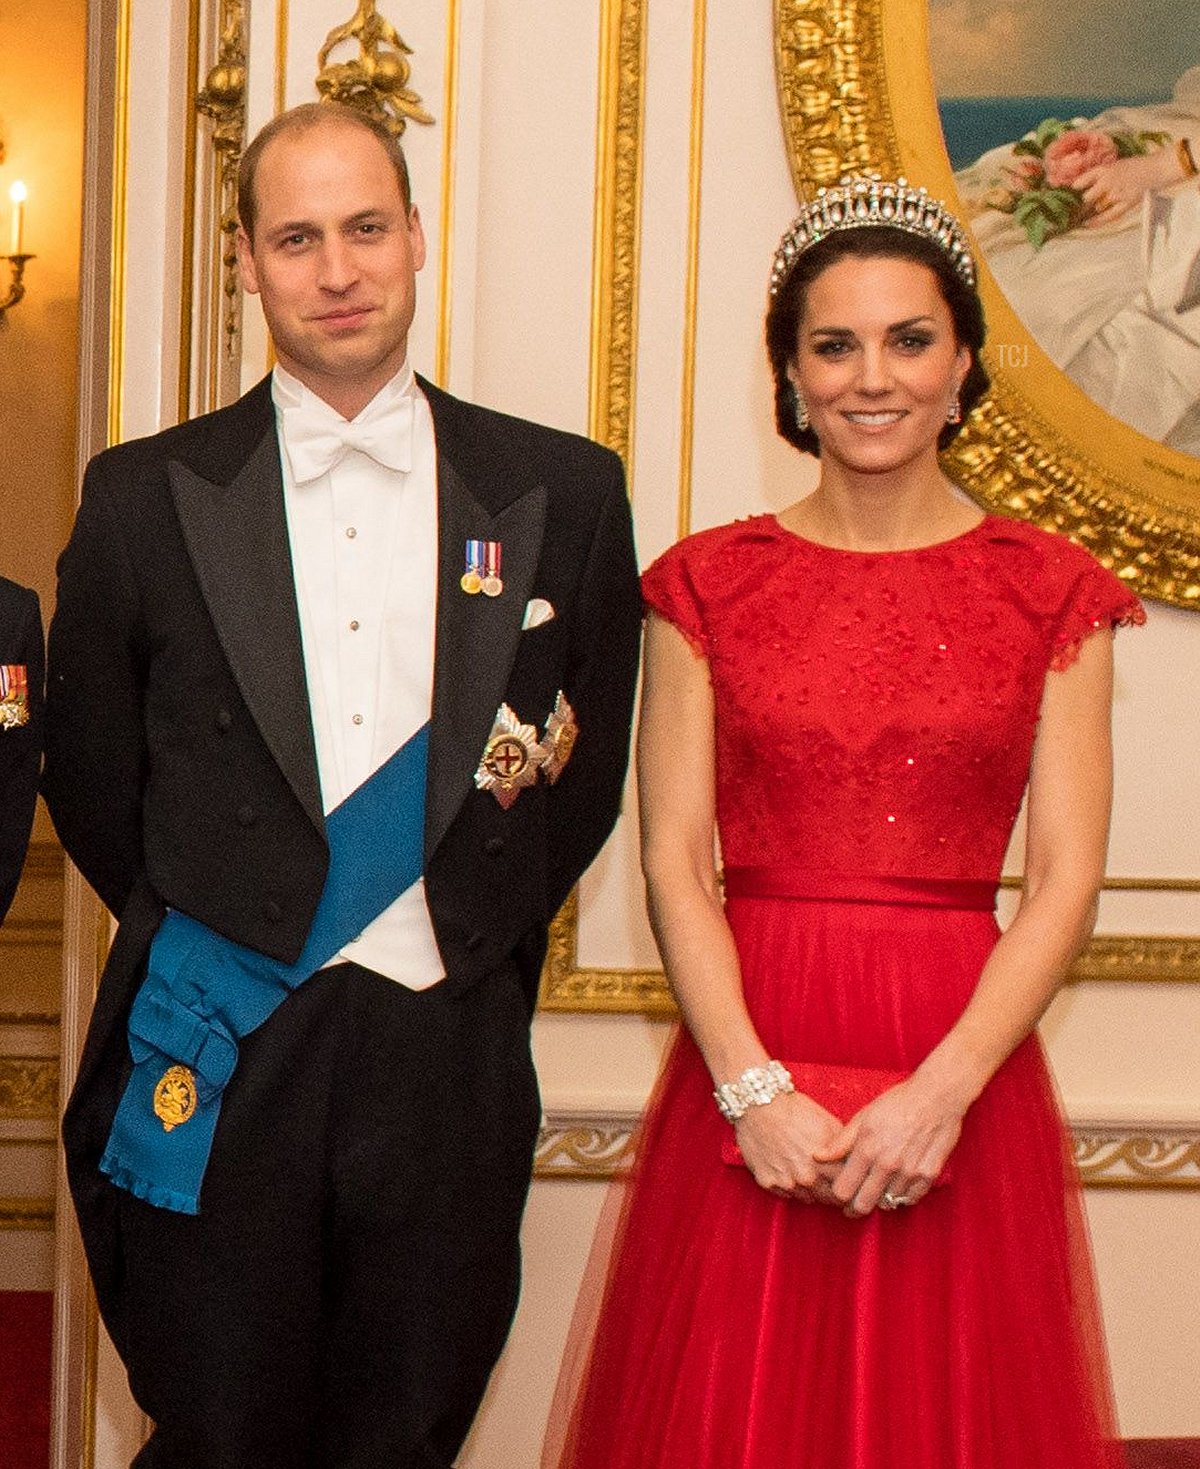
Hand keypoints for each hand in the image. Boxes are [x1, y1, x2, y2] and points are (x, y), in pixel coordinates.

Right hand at [733, 1091, 843, 1202]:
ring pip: (806, 1198)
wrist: (760, 1104)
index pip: (847, 1189)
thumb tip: (856, 1163)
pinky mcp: (767, 1182)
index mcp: (826, 1164)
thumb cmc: (796, 1110)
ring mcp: (786, 1182)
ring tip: (807, 1170)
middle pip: (828, 1199)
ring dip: (810, 1190)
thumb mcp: (829, 1123)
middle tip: (830, 1181)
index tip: (849, 1183)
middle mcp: (807, 1178)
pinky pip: (785, 1193)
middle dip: (832, 1192)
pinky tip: (789, 1167)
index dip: (849, 1186)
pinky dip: (789, 1185)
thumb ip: (844, 1149)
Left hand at [812, 1074, 963, 1217]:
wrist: (935, 1097)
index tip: (840, 1194)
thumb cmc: (897, 1103)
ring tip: (878, 1187)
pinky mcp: (929, 1175)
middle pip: (864, 1205)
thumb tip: (817, 1157)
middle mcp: (887, 1164)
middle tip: (854, 1205)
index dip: (838, 1196)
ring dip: (880, 1199)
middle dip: (855, 1208)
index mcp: (867, 1149)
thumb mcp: (863, 1117)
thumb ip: (840, 1142)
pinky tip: (897, 1184)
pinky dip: (902, 1196)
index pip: (843, 1191)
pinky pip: (910, 1199)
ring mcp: (910, 1172)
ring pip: (887, 1203)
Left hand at [1076, 149, 1187, 227]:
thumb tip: (1078, 186)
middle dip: (1079, 204)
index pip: (1081, 181)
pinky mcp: (1126, 203)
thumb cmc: (1134, 166)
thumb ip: (1098, 175)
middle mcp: (1109, 181)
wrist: (1156, 168)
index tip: (1065, 195)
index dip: (1072, 189)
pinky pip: (1108, 216)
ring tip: (1077, 218)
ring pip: (1095, 206)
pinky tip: (1087, 225)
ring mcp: (1117, 193)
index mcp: (1105, 169)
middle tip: (1071, 210)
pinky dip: (1097, 221)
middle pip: (1086, 197)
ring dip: (1087, 212)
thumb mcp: (1113, 165)